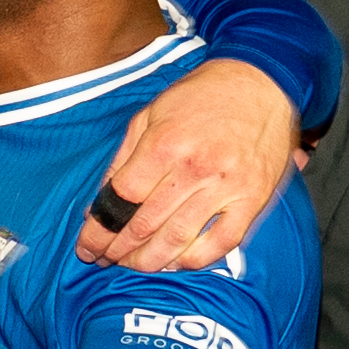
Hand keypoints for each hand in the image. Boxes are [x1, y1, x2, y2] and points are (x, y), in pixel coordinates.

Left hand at [76, 58, 298, 270]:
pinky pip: (221, 243)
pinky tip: (176, 263)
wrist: (260, 82)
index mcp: (164, 144)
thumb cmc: (201, 96)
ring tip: (132, 266)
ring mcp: (226, 187)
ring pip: (178, 241)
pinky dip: (194, 261)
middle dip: (117, 250)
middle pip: (145, 225)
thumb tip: (100, 204)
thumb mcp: (150, 113)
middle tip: (103, 260)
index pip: (122, 200)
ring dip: (149, 261)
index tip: (87, 245)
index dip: (100, 229)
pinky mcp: (252, 200)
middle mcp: (194, 168)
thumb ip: (123, 158)